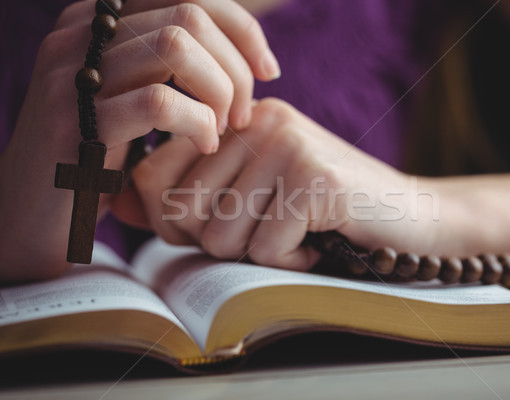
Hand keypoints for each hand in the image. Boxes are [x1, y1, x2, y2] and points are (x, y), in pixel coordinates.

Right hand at [0, 0, 279, 280]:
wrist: (37, 214)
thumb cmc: (101, 157)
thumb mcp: (136, 100)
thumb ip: (172, 69)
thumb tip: (245, 59)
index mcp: (99, 23)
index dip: (241, 29)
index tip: (268, 71)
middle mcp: (80, 35)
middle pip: (189, 17)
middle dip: (235, 67)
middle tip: (242, 114)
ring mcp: (72, 75)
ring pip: (176, 46)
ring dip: (219, 91)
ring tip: (222, 129)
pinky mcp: (76, 122)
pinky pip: (159, 102)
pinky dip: (198, 123)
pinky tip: (203, 146)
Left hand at [114, 98, 440, 270]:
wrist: (406, 214)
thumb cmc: (322, 212)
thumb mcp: (250, 196)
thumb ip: (190, 198)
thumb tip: (122, 205)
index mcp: (237, 121)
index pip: (153, 173)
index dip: (172, 218)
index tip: (217, 224)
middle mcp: (258, 123)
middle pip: (182, 213)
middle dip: (217, 242)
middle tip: (261, 235)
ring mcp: (287, 146)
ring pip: (221, 236)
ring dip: (257, 255)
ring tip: (294, 236)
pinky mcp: (314, 179)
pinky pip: (267, 248)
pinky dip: (291, 263)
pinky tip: (317, 244)